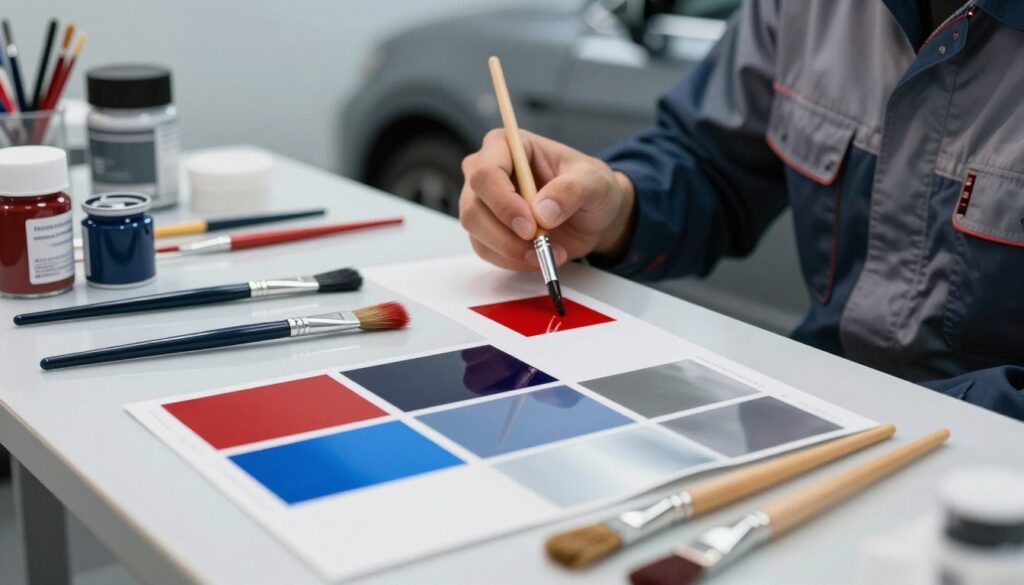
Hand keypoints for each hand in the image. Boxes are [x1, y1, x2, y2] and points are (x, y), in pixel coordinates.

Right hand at [459, 129, 635, 270]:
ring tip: (548, 252)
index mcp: (507, 145)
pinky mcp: (485, 229)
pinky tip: (538, 257)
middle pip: (473, 207)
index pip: (486, 172)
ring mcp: (482, 201)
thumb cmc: (590, 187)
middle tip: (539, 245)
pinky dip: (512, 260)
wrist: (591, 216)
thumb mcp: (594, 182)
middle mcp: (486, 171)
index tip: (530, 226)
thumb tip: (542, 212)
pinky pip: (485, 250)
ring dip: (511, 250)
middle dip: (505, 234)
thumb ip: (571, 190)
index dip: (503, 203)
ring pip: (476, 232)